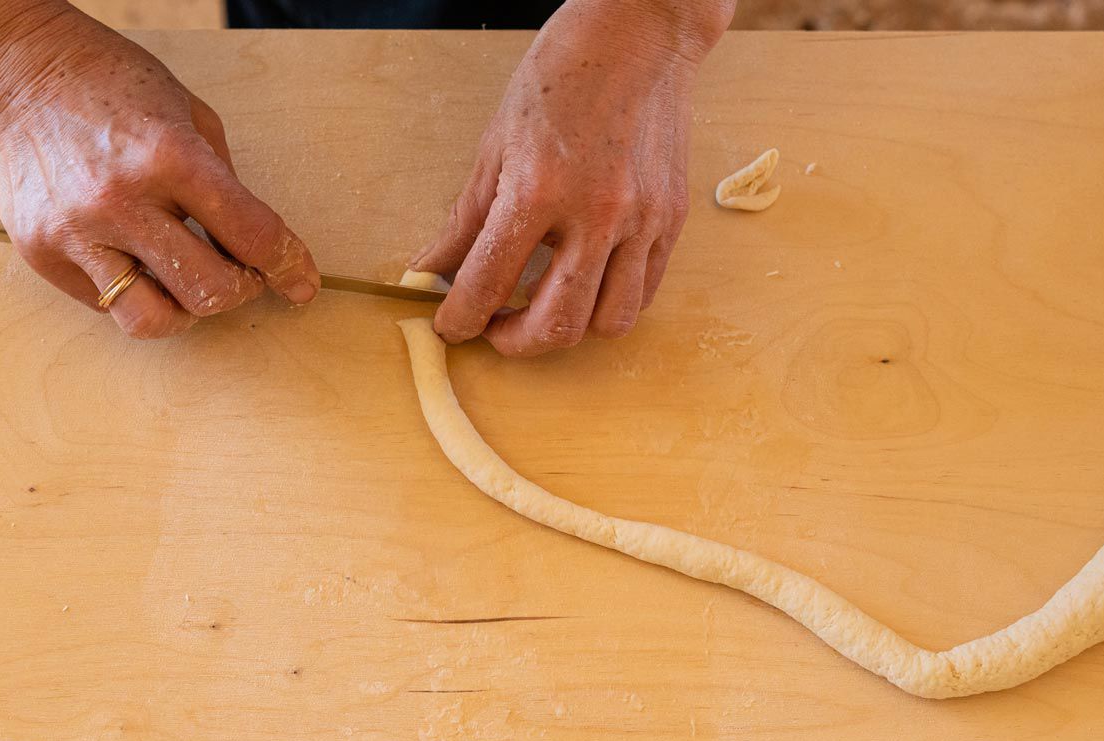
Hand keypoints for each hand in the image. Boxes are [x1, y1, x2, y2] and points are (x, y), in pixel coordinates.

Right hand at [0, 8, 319, 336]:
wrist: (24, 74)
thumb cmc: (115, 87)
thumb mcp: (191, 116)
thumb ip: (226, 184)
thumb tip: (256, 248)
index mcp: (169, 157)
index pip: (251, 235)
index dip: (287, 266)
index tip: (300, 282)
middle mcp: (121, 201)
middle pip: (208, 292)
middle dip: (240, 289)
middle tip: (239, 272)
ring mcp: (76, 233)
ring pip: (152, 319)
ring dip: (184, 308)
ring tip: (184, 278)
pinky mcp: (44, 254)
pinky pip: (105, 303)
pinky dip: (133, 290)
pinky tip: (133, 256)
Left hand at [412, 0, 730, 355]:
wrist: (639, 35)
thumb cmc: (563, 74)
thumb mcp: (496, 143)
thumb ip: (466, 217)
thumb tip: (432, 266)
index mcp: (538, 191)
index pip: (487, 284)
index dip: (459, 320)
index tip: (451, 327)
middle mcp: (595, 214)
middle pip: (555, 324)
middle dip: (514, 343)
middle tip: (495, 329)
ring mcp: (641, 221)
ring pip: (607, 322)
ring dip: (567, 331)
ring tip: (542, 310)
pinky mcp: (671, 221)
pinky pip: (642, 293)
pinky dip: (608, 305)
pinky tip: (584, 286)